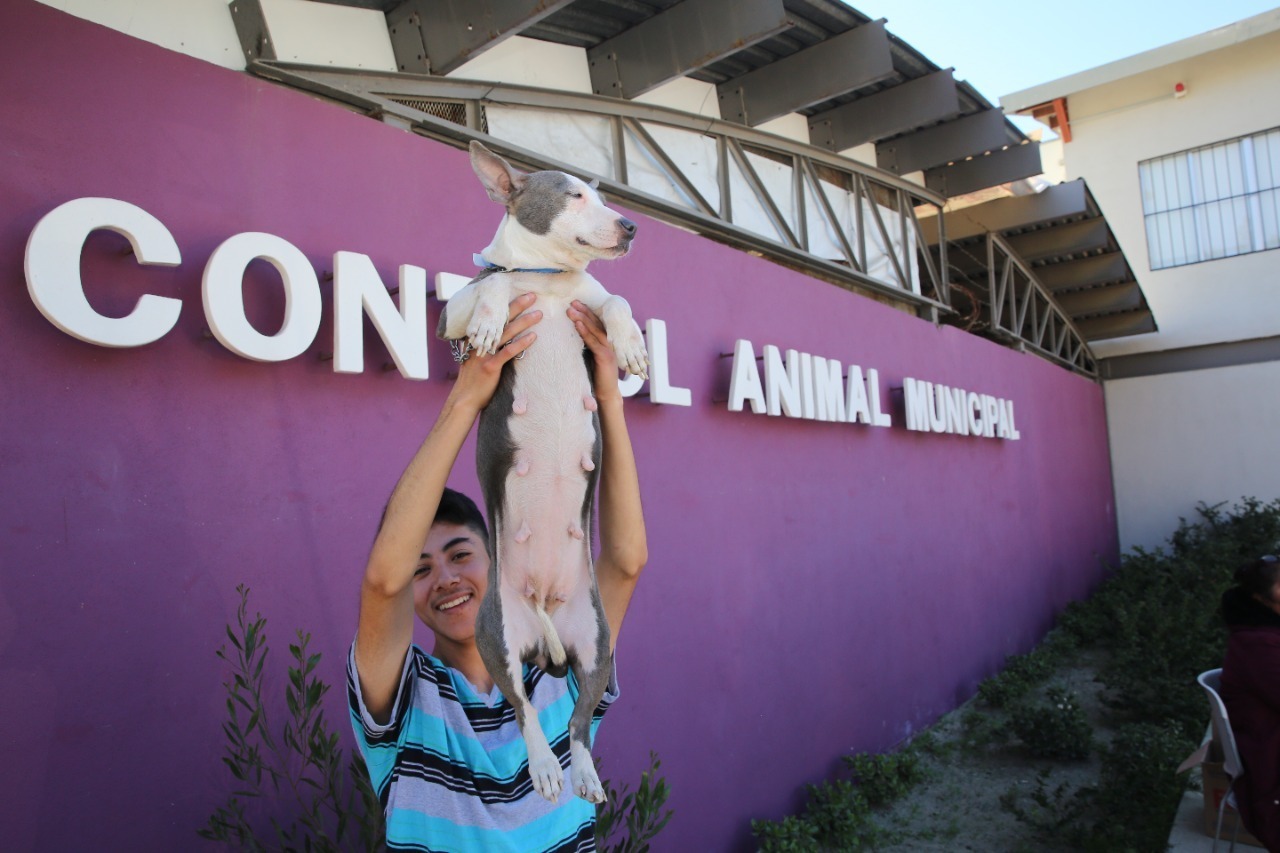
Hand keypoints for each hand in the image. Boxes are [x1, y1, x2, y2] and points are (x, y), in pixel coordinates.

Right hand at [449, 293, 538, 412]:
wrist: (465, 398)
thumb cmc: (473, 379)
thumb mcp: (476, 357)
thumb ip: (486, 345)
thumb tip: (499, 335)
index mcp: (477, 337)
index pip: (493, 317)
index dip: (507, 305)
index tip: (519, 294)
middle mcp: (480, 342)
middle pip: (501, 320)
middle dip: (518, 306)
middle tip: (532, 295)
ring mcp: (485, 354)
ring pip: (507, 333)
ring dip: (524, 322)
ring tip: (539, 314)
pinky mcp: (491, 366)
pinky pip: (508, 352)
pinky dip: (521, 343)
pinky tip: (533, 336)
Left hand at [569, 300, 622, 401]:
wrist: (606, 393)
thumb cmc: (597, 376)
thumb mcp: (591, 357)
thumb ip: (586, 345)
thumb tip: (573, 334)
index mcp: (606, 341)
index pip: (596, 323)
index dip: (586, 312)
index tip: (575, 303)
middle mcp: (610, 342)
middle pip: (596, 323)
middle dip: (584, 311)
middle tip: (572, 302)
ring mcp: (609, 349)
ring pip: (595, 330)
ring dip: (582, 319)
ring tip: (571, 310)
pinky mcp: (606, 357)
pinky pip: (594, 342)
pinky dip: (585, 333)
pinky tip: (577, 325)